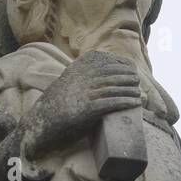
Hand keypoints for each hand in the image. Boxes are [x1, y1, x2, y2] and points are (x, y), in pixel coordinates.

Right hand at [24, 51, 141, 158]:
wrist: (41, 121)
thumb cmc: (55, 103)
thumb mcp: (67, 82)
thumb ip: (81, 75)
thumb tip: (98, 74)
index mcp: (77, 67)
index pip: (105, 59)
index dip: (122, 63)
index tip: (131, 67)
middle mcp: (82, 77)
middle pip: (113, 73)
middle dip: (129, 77)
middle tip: (137, 82)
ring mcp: (86, 92)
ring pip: (115, 87)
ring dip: (131, 90)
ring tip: (139, 93)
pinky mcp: (88, 108)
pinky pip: (112, 103)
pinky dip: (126, 102)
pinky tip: (135, 103)